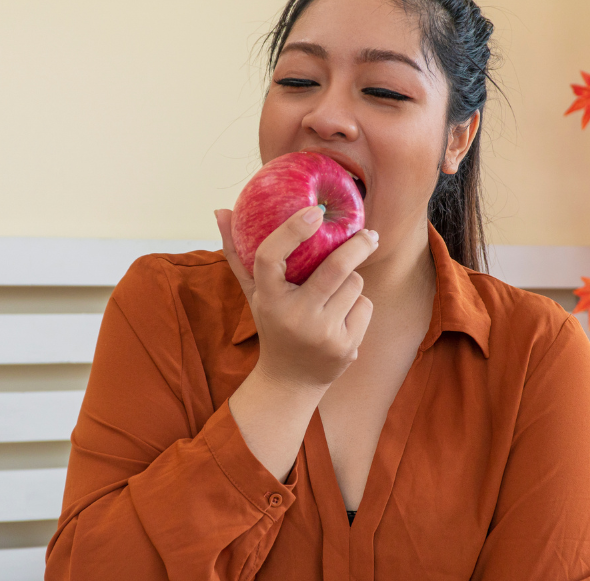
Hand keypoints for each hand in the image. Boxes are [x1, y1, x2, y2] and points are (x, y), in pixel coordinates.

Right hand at [215, 207, 377, 391]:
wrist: (291, 380)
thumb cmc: (273, 324)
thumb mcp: (255, 293)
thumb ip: (237, 254)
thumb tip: (221, 210)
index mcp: (268, 298)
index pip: (270, 257)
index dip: (292, 230)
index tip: (314, 211)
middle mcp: (294, 316)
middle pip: (335, 268)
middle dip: (357, 245)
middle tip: (369, 233)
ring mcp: (321, 334)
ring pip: (354, 284)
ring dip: (352, 280)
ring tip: (335, 293)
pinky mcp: (345, 347)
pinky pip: (364, 306)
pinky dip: (357, 305)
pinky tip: (342, 319)